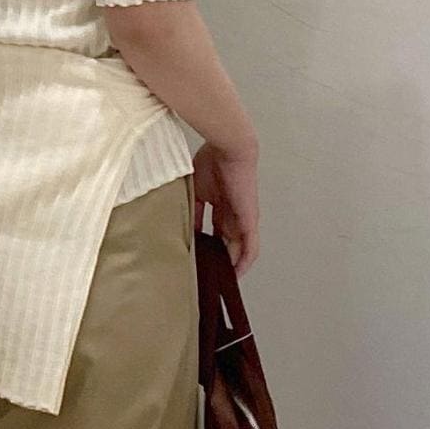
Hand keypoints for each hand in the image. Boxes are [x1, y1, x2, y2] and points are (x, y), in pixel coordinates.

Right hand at [193, 139, 259, 274]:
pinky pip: (251, 247)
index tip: (195, 257)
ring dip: (230, 264)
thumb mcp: (193, 189)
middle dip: (217, 258)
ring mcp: (242, 217)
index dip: (205, 244)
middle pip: (226, 241)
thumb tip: (178, 225)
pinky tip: (237, 274)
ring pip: (238, 247)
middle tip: (206, 275)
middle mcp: (232, 212)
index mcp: (218, 202)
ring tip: (220, 280)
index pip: (212, 229)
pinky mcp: (250, 220)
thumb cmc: (210, 159)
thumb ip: (189, 207)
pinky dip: (244, 261)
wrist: (229, 148)